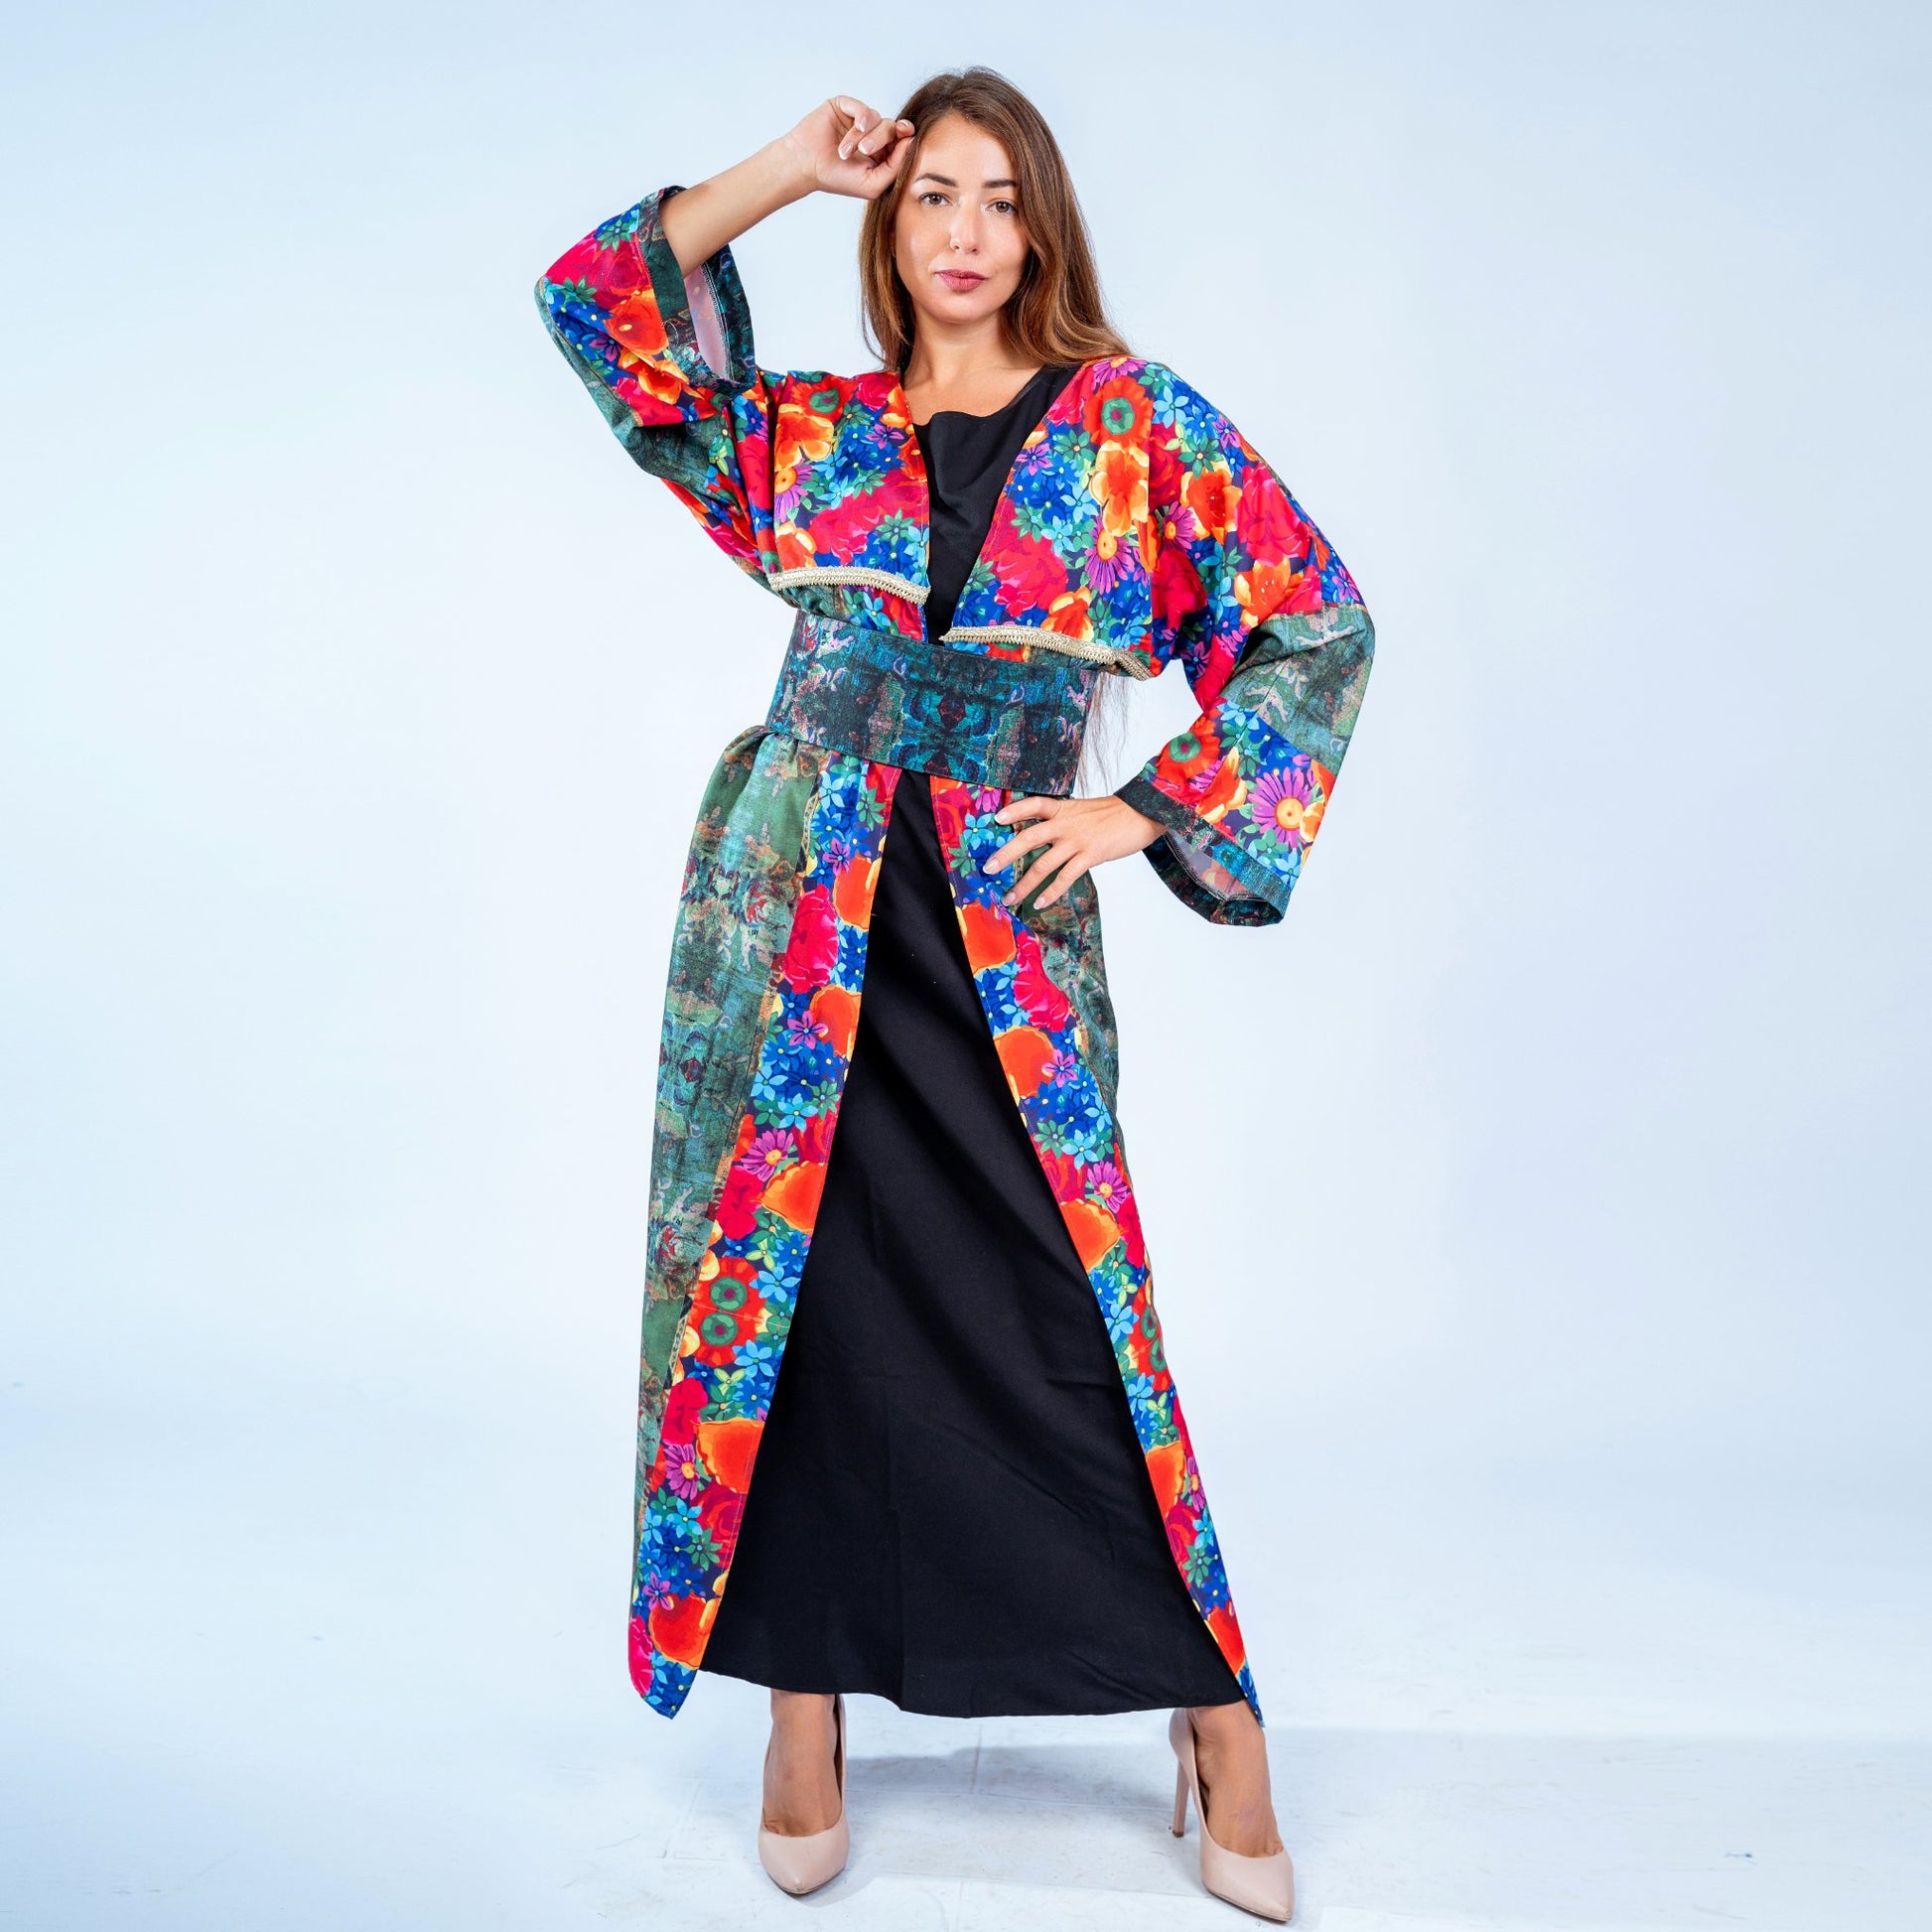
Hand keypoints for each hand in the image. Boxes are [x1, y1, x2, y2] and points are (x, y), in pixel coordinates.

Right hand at [780, 97, 916, 201]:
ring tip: (845, 151)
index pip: (901, 141)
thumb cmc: (837, 179)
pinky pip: (862, 106)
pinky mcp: (845, 106)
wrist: (806, 167)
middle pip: (891, 127)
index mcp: (881, 152)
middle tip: (864, 151)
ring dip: (862, 136)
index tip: (908, 137)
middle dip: (881, 139)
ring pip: (876, 118)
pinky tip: (856, 127)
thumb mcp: (873, 184)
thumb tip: (911, 141)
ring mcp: (857, 119)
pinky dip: (862, 117)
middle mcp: (871, 134)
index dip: (906, 138)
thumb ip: (896, 167)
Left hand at [981, 795, 1166, 910]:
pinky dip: (1051, 892)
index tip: (997, 819)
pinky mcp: (1091, 855)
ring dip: (1025, 883)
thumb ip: (1066, 821)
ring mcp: (1078, 840)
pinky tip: (1040, 902)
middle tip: (988, 868)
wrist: (1144, 813)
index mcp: (1064, 809)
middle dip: (1006, 854)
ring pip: (1044, 863)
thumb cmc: (1115, 814)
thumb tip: (1047, 835)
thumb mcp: (1085, 810)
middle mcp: (1067, 824)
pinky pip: (1066, 876)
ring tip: (1010, 898)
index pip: (1035, 805)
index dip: (1015, 810)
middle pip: (1029, 837)